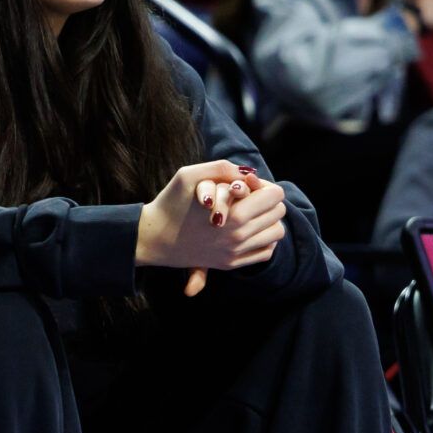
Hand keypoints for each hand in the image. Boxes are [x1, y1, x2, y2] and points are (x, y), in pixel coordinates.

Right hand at [137, 162, 286, 295]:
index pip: (275, 195)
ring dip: (268, 220)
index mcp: (235, 215)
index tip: (248, 185)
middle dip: (267, 201)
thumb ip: (222, 168)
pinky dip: (264, 239)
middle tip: (249, 198)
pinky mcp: (231, 264)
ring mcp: (236, 253)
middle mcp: (240, 238)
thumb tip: (249, 174)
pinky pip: (267, 251)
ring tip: (252, 213)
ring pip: (277, 232)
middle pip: (278, 212)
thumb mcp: (189, 175)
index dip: (263, 185)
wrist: (153, 239)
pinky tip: (249, 231)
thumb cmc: (169, 203)